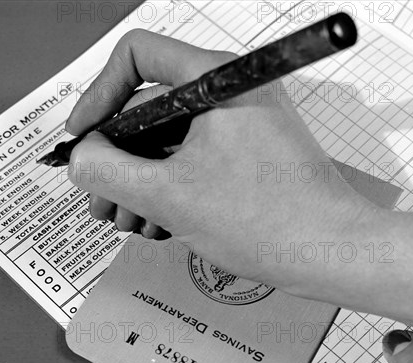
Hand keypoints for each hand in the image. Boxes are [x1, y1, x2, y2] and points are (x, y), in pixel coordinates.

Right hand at [66, 29, 377, 288]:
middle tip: (99, 201)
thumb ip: (107, 172)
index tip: (83, 138)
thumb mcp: (167, 196)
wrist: (331, 255)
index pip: (135, 57)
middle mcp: (227, 92)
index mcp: (214, 79)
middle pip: (146, 109)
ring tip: (130, 224)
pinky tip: (158, 225)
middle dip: (115, 160)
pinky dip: (166, 191)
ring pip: (166, 142)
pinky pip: (190, 161)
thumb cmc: (267, 220)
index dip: (97, 96)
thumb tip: (81, 158)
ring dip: (138, 184)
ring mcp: (238, 124)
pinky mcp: (244, 154)